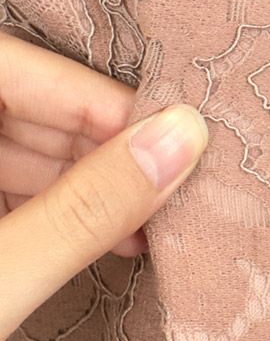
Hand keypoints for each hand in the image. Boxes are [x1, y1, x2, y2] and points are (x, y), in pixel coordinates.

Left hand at [0, 32, 208, 340]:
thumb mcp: (10, 269)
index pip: (19, 71)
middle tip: (178, 187)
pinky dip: (70, 220)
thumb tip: (180, 143)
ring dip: (98, 194)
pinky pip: (21, 198)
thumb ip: (89, 207)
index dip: (101, 102)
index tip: (174, 136)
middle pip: (32, 116)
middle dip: (110, 155)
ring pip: (30, 159)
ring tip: (158, 226)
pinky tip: (117, 241)